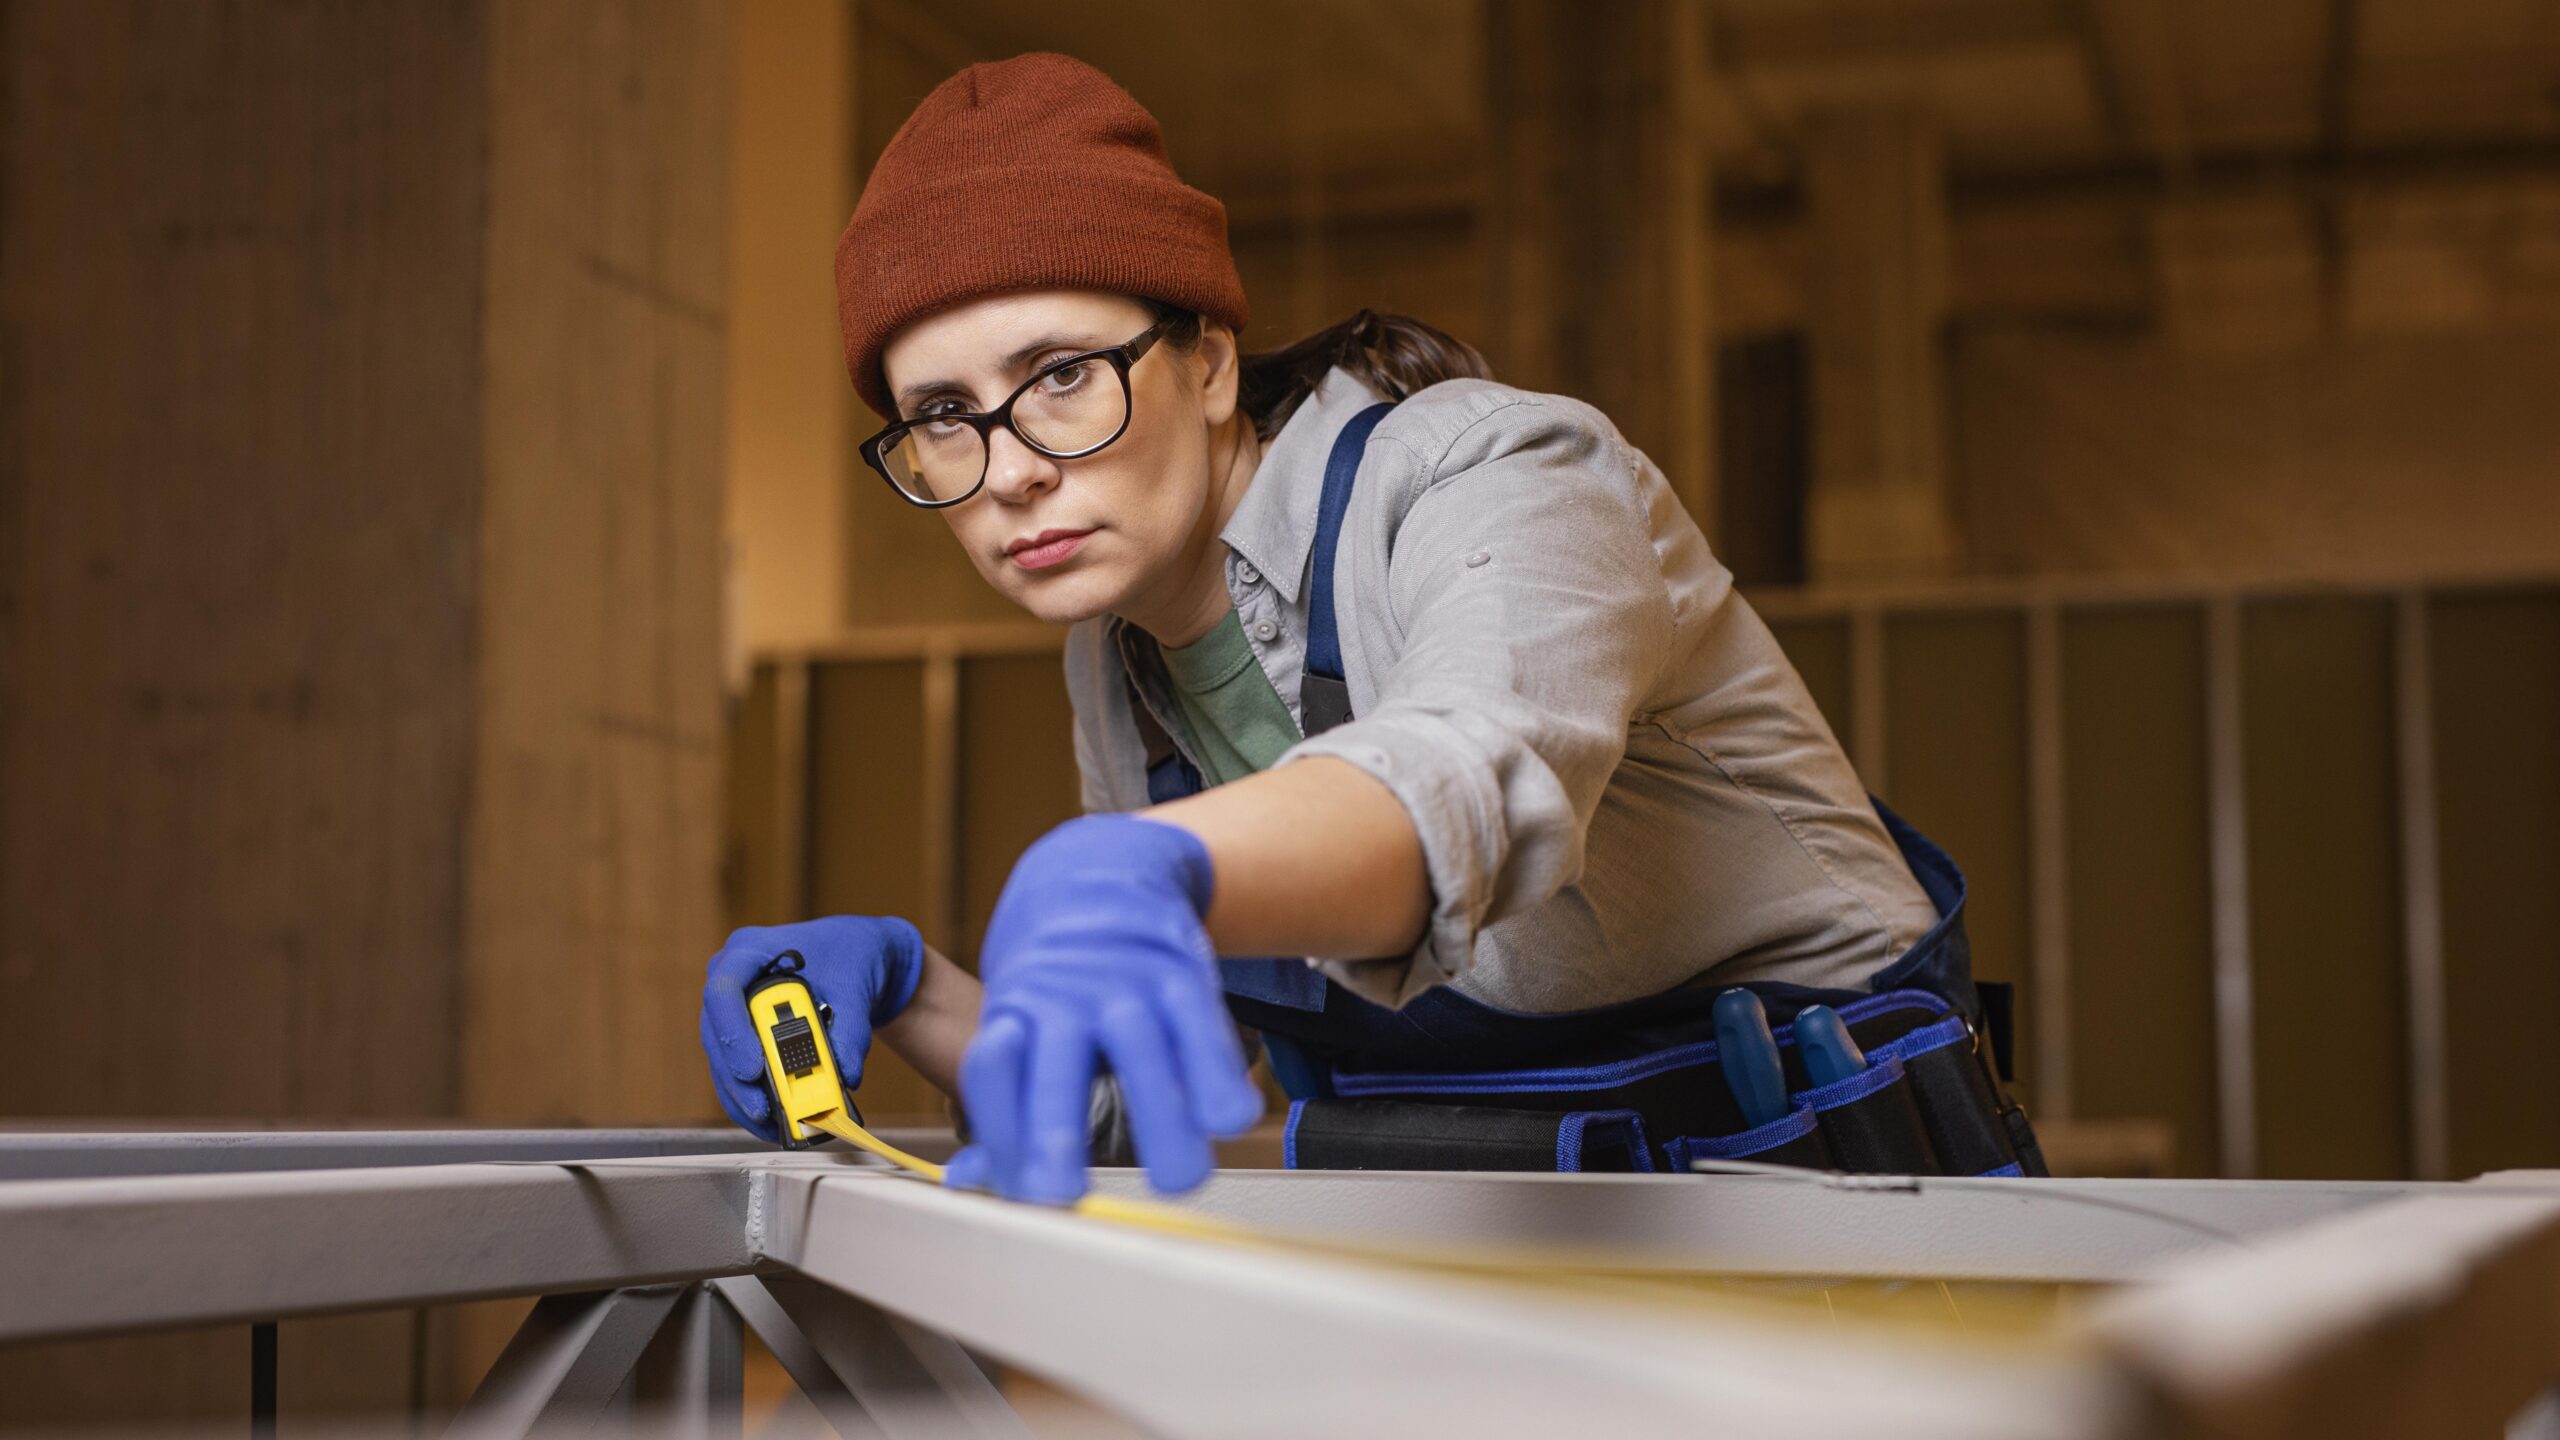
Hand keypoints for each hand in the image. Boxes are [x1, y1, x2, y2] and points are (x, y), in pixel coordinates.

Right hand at [699, 916, 925, 1141]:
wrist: (854, 956)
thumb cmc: (849, 956)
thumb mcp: (856, 984)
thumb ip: (851, 1028)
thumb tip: (845, 1075)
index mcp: (749, 951)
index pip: (723, 990)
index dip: (733, 1033)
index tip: (752, 1069)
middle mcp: (730, 980)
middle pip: (717, 1035)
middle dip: (737, 1079)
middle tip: (763, 1110)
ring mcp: (731, 1011)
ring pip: (723, 1061)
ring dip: (743, 1098)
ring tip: (771, 1125)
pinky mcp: (741, 1037)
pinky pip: (737, 1073)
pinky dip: (753, 1099)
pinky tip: (772, 1124)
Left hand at [947, 815, 1263, 1203]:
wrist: (1095, 870)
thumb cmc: (1055, 980)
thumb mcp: (1019, 1025)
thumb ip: (1006, 1107)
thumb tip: (968, 1184)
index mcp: (1012, 1013)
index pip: (993, 1072)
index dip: (1001, 1129)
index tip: (1019, 1191)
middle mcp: (1064, 994)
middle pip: (1057, 1060)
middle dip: (1055, 1126)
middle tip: (1059, 1192)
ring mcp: (1125, 977)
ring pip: (1139, 1042)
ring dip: (1160, 1111)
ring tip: (1180, 1178)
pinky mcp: (1179, 966)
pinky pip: (1200, 1020)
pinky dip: (1217, 1069)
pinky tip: (1231, 1118)